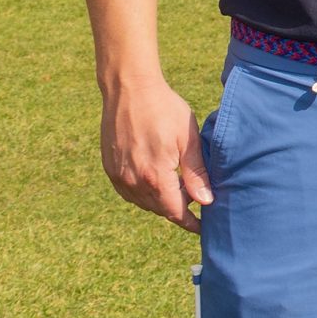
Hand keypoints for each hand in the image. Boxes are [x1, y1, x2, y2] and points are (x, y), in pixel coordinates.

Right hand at [102, 79, 211, 232]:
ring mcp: (118, 175)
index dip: (190, 222)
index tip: (203, 228)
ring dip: (161, 202)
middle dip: (178, 210)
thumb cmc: (165, 110)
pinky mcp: (109, 168)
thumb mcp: (189, 139)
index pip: (175, 211)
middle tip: (196, 202)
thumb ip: (196, 173)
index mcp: (155, 175)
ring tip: (179, 191)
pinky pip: (128, 192)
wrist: (130, 90)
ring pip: (143, 202)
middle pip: (159, 209)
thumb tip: (206, 201)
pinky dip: (144, 194)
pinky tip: (157, 184)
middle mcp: (132, 180)